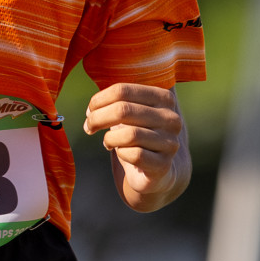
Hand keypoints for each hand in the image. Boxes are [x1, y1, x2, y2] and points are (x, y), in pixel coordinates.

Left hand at [83, 83, 190, 212]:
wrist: (156, 170)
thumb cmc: (138, 133)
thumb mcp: (131, 111)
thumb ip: (116, 100)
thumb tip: (91, 108)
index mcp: (164, 97)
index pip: (123, 90)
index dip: (99, 100)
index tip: (89, 110)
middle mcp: (171, 118)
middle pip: (123, 110)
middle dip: (98, 118)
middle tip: (88, 126)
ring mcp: (170, 142)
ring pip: (130, 134)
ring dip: (109, 138)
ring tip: (106, 141)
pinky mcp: (164, 164)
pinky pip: (135, 155)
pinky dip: (121, 153)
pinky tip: (119, 152)